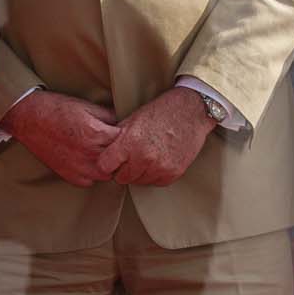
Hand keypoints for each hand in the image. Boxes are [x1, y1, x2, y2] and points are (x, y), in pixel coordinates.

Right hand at [4, 90, 120, 186]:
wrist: (28, 118)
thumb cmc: (56, 109)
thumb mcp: (87, 106)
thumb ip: (109, 116)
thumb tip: (124, 123)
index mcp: (96, 133)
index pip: (126, 141)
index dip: (127, 136)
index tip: (125, 134)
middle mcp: (90, 153)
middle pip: (120, 160)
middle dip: (119, 152)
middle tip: (112, 143)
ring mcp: (80, 168)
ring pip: (108, 174)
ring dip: (107, 165)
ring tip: (100, 152)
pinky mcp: (70, 176)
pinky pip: (90, 181)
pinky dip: (91, 173)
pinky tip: (87, 160)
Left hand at [96, 86, 215, 188]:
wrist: (191, 112)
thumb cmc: (160, 112)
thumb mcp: (131, 120)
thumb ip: (116, 139)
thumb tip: (103, 153)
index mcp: (129, 142)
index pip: (104, 166)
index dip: (106, 163)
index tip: (110, 161)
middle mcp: (144, 158)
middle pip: (121, 178)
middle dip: (123, 169)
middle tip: (130, 157)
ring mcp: (160, 167)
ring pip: (138, 182)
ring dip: (139, 173)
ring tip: (146, 156)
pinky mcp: (173, 173)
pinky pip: (155, 182)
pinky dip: (154, 174)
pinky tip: (158, 160)